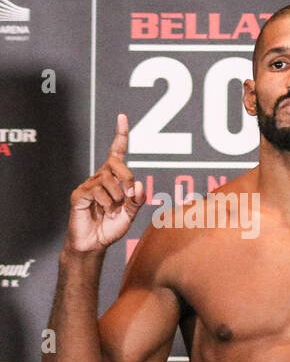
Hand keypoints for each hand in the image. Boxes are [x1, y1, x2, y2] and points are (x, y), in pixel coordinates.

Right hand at [67, 113, 145, 253]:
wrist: (94, 244)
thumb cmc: (111, 228)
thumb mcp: (131, 214)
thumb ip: (137, 200)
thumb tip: (139, 185)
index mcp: (113, 179)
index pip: (116, 152)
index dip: (120, 135)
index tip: (122, 117)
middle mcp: (100, 178)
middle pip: (115, 164)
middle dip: (127, 179)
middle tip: (128, 197)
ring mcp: (88, 185)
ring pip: (108, 180)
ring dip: (117, 198)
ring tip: (112, 210)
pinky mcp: (79, 194)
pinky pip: (98, 192)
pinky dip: (106, 205)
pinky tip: (101, 212)